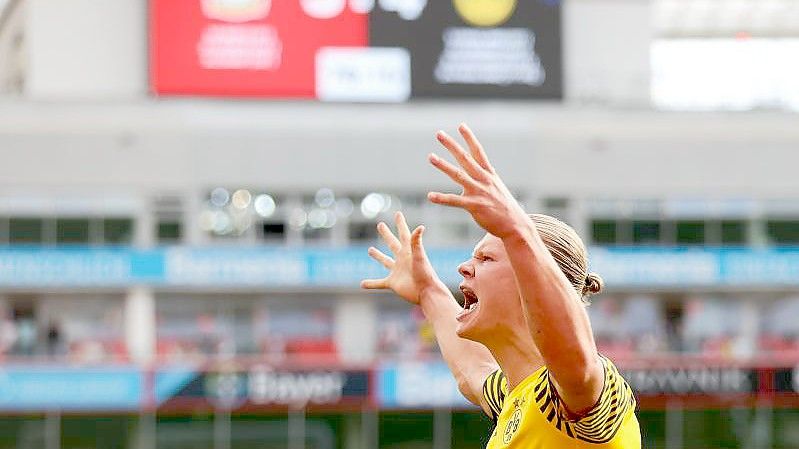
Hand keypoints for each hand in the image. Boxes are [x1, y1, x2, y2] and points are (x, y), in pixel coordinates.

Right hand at [360, 211, 442, 304]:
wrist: (426, 292)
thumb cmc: (425, 274)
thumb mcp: (420, 256)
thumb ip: (417, 242)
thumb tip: (420, 227)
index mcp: (409, 251)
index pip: (403, 234)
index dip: (400, 223)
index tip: (398, 214)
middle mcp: (402, 259)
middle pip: (392, 244)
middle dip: (386, 234)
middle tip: (380, 225)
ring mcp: (397, 271)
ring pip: (385, 261)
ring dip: (378, 256)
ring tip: (370, 250)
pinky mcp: (393, 283)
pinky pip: (379, 283)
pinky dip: (371, 284)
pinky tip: (362, 284)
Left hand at [428, 123, 527, 238]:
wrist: (515, 225)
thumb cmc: (505, 208)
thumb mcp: (498, 187)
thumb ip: (488, 177)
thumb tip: (485, 169)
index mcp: (489, 174)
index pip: (478, 152)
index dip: (469, 138)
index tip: (461, 126)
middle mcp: (483, 179)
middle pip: (465, 158)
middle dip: (451, 145)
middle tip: (439, 134)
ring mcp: (479, 191)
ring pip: (458, 175)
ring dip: (443, 165)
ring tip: (430, 157)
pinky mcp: (474, 205)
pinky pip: (454, 201)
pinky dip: (442, 198)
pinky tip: (430, 196)